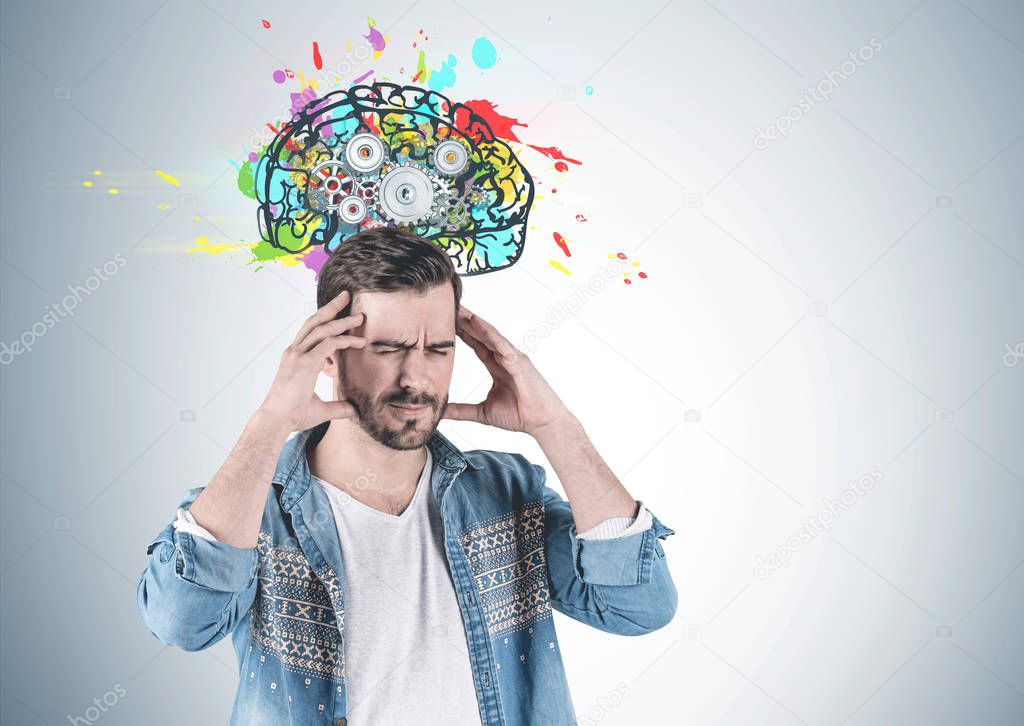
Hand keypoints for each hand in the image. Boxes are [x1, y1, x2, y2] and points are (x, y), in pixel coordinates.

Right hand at [258, 290, 366, 430]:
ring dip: (342, 320)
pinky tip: (359, 341)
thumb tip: (355, 410)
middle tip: (346, 296)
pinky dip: (345, 339)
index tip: (342, 317)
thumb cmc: (292, 416)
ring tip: (359, 316)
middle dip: (331, 307)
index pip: (311, 332)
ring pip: (323, 329)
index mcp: (294, 358)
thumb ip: (339, 407)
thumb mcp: (320, 409)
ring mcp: (298, 355)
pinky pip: (329, 344)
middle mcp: (294, 352)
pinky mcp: (305, 363)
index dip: (326, 322)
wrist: (276, 421)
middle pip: (314, 321)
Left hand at [442, 305, 571, 434]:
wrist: (542, 423)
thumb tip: (441, 411)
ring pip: (490, 334)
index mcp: (498, 367)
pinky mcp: (519, 361)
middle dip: (466, 322)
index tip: (447, 324)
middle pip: (482, 335)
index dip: (463, 334)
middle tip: (449, 307)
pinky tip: (475, 322)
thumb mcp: (483, 413)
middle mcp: (506, 358)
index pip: (477, 346)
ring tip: (459, 309)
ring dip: (474, 321)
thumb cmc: (520, 415)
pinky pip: (500, 343)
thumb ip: (462, 410)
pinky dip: (487, 332)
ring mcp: (513, 358)